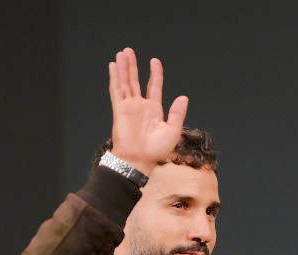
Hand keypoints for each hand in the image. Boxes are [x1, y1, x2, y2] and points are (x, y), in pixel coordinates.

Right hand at [108, 47, 187, 175]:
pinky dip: (115, 77)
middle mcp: (140, 106)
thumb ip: (177, 113)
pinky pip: (116, 90)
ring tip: (122, 53)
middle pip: (135, 81)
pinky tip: (114, 66)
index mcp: (153, 110)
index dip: (155, 74)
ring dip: (123, 68)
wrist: (139, 160)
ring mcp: (129, 107)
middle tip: (129, 51)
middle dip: (133, 66)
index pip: (154, 87)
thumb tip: (184, 97)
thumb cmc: (156, 151)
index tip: (155, 61)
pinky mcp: (119, 109)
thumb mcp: (173, 131)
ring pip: (125, 82)